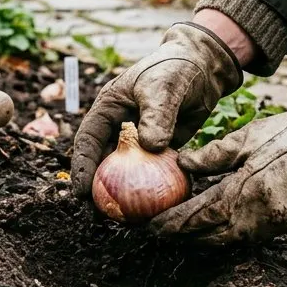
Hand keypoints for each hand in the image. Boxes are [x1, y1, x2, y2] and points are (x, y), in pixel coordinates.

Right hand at [71, 23, 243, 198]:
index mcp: (108, 109)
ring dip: (125, 194)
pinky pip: (153, 172)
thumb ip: (157, 116)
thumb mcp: (164, 87)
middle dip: (99, 191)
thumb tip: (151, 147)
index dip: (82, 168)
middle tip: (101, 215)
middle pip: (103, 162)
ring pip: (127, 171)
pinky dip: (153, 189)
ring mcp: (139, 139)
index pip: (88, 141)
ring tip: (125, 220)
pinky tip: (157, 209)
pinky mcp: (160, 147)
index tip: (81, 193)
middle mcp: (119, 126)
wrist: (204, 66)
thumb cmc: (176, 69)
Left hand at [150, 90, 286, 243]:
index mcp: (245, 189)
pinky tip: (216, 228)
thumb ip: (213, 155)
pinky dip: (228, 235)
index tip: (151, 226)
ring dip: (204, 239)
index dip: (174, 224)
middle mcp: (259, 215)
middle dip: (184, 237)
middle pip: (212, 236)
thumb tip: (182, 165)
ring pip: (231, 241)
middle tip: (160, 233)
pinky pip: (251, 237)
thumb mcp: (248, 137)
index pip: (200, 215)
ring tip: (182, 233)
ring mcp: (276, 224)